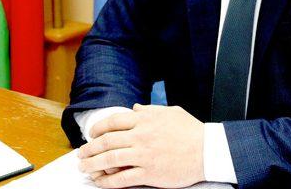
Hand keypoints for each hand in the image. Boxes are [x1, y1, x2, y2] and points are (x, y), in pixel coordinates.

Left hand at [77, 104, 204, 187]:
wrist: (208, 151)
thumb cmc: (191, 131)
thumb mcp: (171, 112)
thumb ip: (150, 110)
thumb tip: (135, 108)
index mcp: (145, 120)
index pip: (113, 121)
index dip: (98, 128)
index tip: (91, 134)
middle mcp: (141, 136)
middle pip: (107, 141)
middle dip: (90, 148)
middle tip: (82, 153)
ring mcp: (144, 156)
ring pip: (110, 159)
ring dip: (93, 164)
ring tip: (84, 167)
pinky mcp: (149, 174)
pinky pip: (123, 178)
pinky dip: (108, 181)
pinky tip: (100, 182)